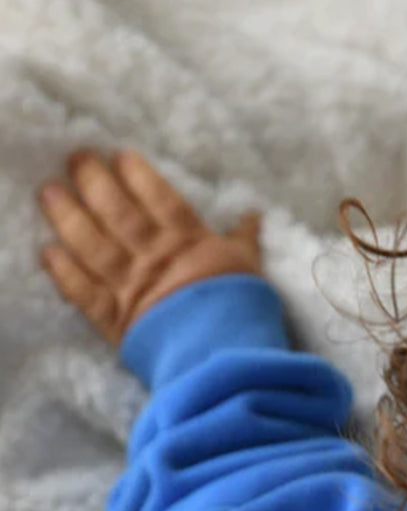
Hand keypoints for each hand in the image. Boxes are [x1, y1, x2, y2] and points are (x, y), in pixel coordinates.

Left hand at [38, 149, 262, 345]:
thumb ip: (244, 239)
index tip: (120, 155)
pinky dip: (65, 272)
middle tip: (76, 157)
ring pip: (94, 244)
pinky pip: (84, 291)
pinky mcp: (115, 319)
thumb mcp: (249, 268)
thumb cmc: (242, 311)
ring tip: (50, 192)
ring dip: (69, 217)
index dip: (138, 175)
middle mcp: (153, 256)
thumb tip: (254, 213)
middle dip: (95, 182)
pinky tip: (48, 252)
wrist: (224, 355)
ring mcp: (130, 286)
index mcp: (188, 241)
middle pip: (119, 212)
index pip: (159, 198)